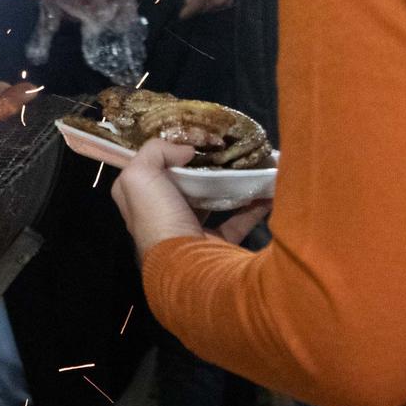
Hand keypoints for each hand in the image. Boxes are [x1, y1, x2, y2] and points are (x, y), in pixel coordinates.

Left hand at [109, 138, 268, 257]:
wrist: (188, 268)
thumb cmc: (158, 219)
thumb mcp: (139, 176)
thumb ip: (155, 151)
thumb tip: (186, 150)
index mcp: (138, 202)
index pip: (145, 171)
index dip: (163, 153)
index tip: (189, 138)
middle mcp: (162, 216)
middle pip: (182, 184)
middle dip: (201, 167)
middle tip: (222, 147)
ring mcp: (191, 232)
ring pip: (211, 201)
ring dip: (229, 184)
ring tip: (246, 163)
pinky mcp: (218, 244)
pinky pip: (238, 220)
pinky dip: (253, 206)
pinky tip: (266, 188)